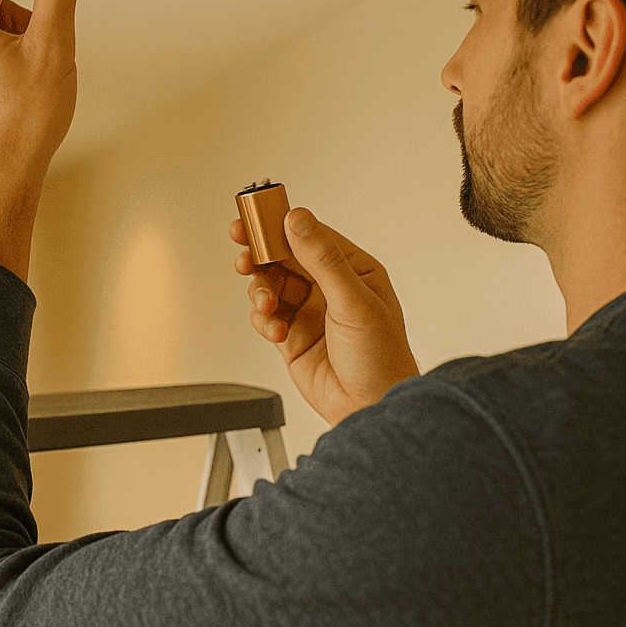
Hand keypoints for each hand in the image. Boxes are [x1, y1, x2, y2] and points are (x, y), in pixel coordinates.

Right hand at [231, 209, 419, 425]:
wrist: (371, 408)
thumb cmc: (382, 359)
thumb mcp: (354, 301)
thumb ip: (323, 258)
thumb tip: (298, 220)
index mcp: (353, 270)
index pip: (310, 236)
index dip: (280, 226)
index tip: (255, 218)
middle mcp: (329, 287)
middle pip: (283, 258)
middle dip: (261, 256)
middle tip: (244, 253)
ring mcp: (309, 311)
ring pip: (270, 286)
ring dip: (261, 292)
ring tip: (266, 304)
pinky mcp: (292, 336)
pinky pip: (266, 317)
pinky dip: (263, 320)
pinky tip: (275, 329)